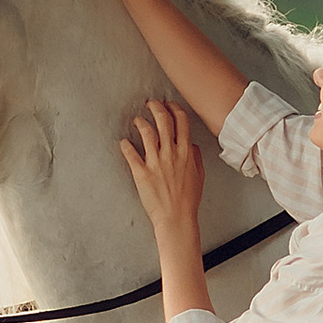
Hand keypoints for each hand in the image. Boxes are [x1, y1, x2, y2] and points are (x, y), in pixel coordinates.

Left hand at [119, 97, 205, 238]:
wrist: (176, 218)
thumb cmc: (188, 200)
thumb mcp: (199, 176)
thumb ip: (195, 157)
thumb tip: (191, 145)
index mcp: (186, 153)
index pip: (181, 121)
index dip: (174, 108)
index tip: (168, 104)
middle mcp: (171, 154)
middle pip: (163, 120)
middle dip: (156, 107)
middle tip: (150, 104)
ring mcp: (155, 163)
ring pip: (146, 132)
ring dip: (141, 122)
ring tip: (137, 120)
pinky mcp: (141, 173)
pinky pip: (131, 154)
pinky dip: (125, 145)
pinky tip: (124, 142)